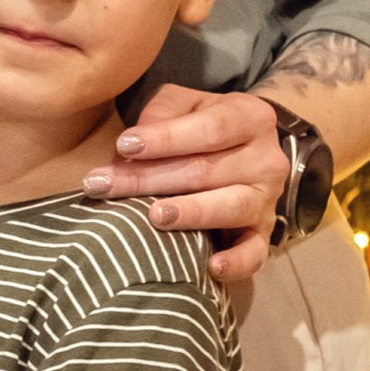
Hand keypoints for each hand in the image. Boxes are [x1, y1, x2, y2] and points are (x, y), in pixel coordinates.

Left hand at [81, 81, 286, 281]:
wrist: (249, 151)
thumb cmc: (204, 125)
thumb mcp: (186, 103)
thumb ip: (163, 111)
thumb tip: (134, 143)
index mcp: (249, 117)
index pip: (208, 129)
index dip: (166, 139)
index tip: (124, 146)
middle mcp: (265, 159)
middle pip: (205, 171)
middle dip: (149, 179)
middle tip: (103, 185)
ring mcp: (266, 199)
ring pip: (229, 206)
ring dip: (190, 213)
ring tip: (154, 217)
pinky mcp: (262, 233)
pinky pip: (255, 252)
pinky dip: (237, 262)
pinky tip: (211, 266)